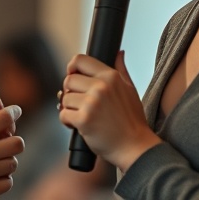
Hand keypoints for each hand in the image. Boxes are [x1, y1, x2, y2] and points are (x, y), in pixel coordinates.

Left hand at [59, 50, 160, 170]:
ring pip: (64, 98)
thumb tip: (118, 52)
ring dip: (69, 108)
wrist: (135, 147)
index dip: (72, 68)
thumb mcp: (130, 90)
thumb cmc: (132, 120)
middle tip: (80, 103)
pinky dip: (67, 121)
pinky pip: (63, 114)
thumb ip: (121, 69)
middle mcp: (101, 87)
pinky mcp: (84, 120)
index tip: (72, 76)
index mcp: (111, 76)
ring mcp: (92, 103)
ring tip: (83, 116)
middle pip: (68, 80)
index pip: (80, 60)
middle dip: (70, 92)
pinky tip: (79, 125)